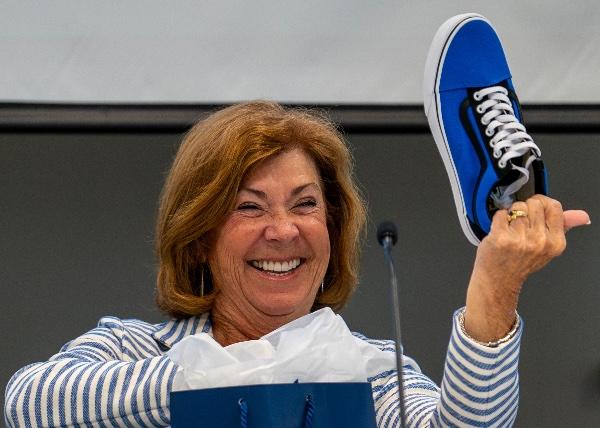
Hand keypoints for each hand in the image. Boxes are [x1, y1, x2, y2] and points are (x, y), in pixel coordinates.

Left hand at [463, 195, 589, 341]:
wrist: (499, 280)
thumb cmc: (522, 262)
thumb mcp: (548, 247)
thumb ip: (565, 227)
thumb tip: (583, 216)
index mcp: (556, 242)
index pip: (554, 206)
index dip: (542, 203)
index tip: (535, 210)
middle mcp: (540, 242)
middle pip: (534, 203)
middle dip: (526, 209)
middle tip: (521, 224)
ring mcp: (520, 240)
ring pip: (517, 207)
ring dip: (511, 214)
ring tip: (511, 229)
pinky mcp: (501, 238)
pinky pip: (501, 214)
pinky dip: (499, 219)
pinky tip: (500, 231)